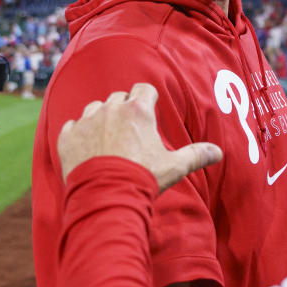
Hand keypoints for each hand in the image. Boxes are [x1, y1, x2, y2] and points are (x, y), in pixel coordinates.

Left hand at [57, 83, 221, 192]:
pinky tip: (87, 148)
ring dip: (102, 118)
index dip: (148, 98)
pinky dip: (79, 133)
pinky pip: (72, 126)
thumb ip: (196, 155)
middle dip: (125, 108)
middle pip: (119, 97)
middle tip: (131, 130)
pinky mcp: (68, 137)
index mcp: (138, 110)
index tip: (150, 110)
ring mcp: (87, 121)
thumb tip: (218, 152)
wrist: (106, 197)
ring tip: (108, 138)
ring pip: (95, 108)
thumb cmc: (143, 178)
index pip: (144, 89)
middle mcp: (111, 109)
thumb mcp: (175, 166)